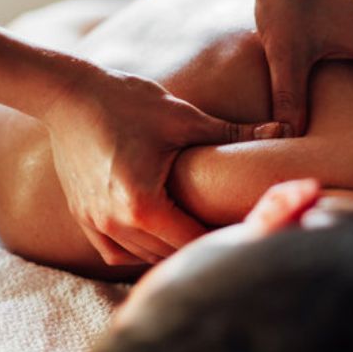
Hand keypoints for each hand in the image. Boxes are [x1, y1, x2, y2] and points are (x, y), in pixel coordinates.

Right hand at [43, 66, 285, 265]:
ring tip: (201, 233)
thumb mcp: (183, 117)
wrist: (67, 94)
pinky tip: (160, 231)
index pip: (194, 241)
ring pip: (144, 257)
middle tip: (232, 231)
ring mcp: (95, 223)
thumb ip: (235, 131)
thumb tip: (285, 129)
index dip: (224, 237)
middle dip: (202, 245)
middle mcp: (115, 224)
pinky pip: (116, 252)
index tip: (247, 228)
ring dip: (171, 249)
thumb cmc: (125, 100)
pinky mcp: (83, 217)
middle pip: (170, 255)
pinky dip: (140, 249)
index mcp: (142, 205)